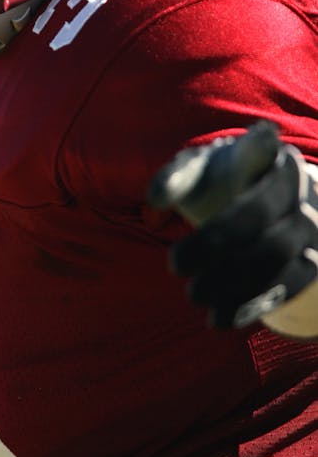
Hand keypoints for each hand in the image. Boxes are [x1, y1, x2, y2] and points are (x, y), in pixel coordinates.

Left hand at [149, 121, 317, 328]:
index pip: (261, 148)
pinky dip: (253, 304)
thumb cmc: (223, 184)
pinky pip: (289, 285)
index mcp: (264, 156)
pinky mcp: (315, 261)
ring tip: (192, 295)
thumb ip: (177, 178)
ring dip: (231, 280)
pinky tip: (218, 318)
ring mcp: (310, 224)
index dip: (261, 144)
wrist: (272, 207)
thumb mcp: (200, 172)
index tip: (263, 137)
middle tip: (173, 264)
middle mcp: (295, 187)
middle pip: (256, 214)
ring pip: (274, 255)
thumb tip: (154, 197)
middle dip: (213, 243)